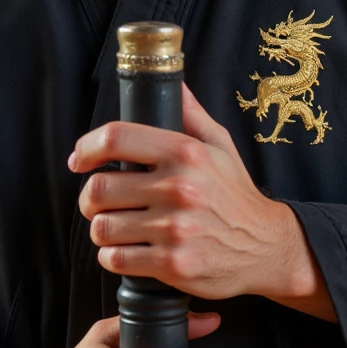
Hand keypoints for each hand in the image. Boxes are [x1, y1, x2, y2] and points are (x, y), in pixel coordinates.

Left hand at [70, 83, 335, 321]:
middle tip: (100, 203)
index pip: (116, 137)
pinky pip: (115, 259)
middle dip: (90, 198)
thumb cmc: (236, 195)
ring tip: (116, 229)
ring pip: (102, 227)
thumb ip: (190, 114)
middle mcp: (179, 188)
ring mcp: (175, 229)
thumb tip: (172, 82)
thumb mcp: (220, 145)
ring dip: (102, 230)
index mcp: (186, 153)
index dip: (87, 147)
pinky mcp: (173, 264)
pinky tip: (127, 252)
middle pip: (99, 188)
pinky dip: (113, 257)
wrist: (266, 247)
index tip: (79, 159)